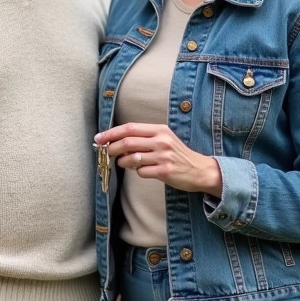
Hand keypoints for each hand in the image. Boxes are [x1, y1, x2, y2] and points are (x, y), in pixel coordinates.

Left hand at [94, 123, 222, 195]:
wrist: (200, 169)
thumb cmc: (178, 154)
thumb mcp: (164, 138)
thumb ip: (144, 138)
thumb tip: (117, 141)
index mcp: (160, 130)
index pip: (130, 128)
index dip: (111, 133)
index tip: (99, 138)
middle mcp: (161, 141)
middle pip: (128, 142)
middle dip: (112, 148)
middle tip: (106, 153)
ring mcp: (163, 157)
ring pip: (131, 159)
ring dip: (123, 162)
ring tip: (125, 163)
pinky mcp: (165, 171)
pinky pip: (141, 172)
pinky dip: (137, 172)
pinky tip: (144, 171)